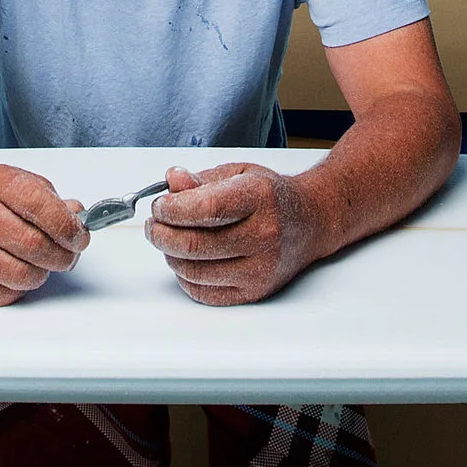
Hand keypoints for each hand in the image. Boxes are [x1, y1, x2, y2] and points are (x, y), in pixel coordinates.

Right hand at [0, 164, 87, 306]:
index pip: (40, 206)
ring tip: (37, 264)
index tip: (80, 238)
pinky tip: (11, 273)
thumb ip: (54, 203)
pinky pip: (3, 295)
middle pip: (34, 246)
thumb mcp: (23, 187)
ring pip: (22, 275)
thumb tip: (78, 219)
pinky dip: (17, 289)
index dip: (68, 228)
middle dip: (62, 257)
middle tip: (67, 257)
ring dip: (40, 275)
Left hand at [145, 164, 327, 305]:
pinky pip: (203, 292)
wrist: (311, 223)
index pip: (205, 207)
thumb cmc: (272, 196)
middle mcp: (263, 235)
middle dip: (162, 234)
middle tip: (155, 224)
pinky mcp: (254, 292)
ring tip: (170, 239)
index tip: (160, 205)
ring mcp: (260, 268)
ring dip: (170, 255)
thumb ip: (201, 180)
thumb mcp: (238, 175)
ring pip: (193, 271)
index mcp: (259, 198)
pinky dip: (185, 276)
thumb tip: (171, 182)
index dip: (171, 208)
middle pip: (194, 244)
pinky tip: (187, 259)